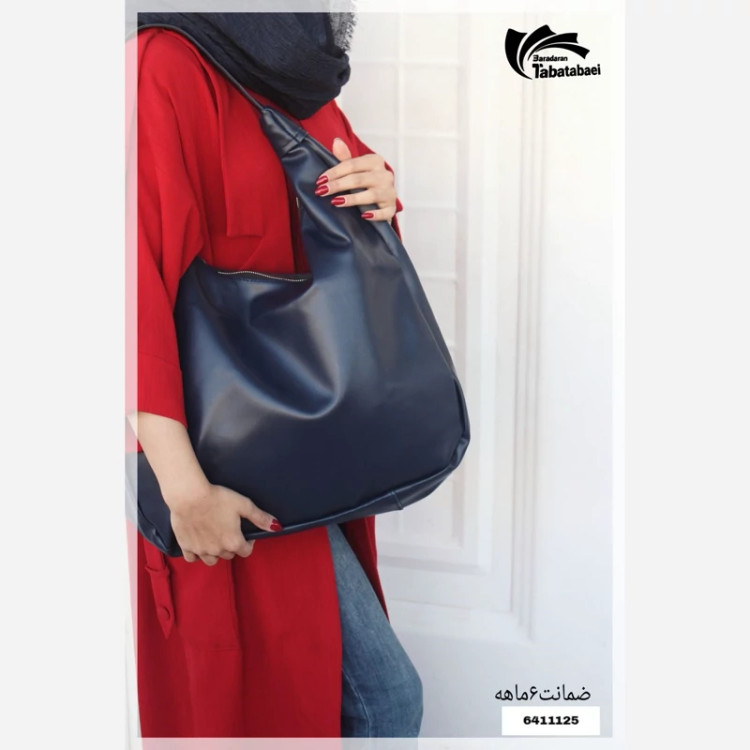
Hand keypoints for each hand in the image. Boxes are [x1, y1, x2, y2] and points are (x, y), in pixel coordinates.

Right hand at [166, 482, 282, 565]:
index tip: (245, 532)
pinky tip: (199, 543)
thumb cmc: (218, 498)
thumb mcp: (243, 505)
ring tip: (215, 538)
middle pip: (229, 555)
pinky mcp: (186, 546)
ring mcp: (201, 550)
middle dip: (232, 546)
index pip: (246, 551)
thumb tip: (276, 527)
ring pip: (212, 560)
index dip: (248, 542)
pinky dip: (197, 554)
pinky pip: (192, 558)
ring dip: (216, 552)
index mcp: (233, 542)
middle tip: (229, 530)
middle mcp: (217, 550)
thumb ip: (260, 518)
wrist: (189, 496)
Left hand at [315, 137, 398, 222]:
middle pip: (358, 179)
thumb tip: (336, 142)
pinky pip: (385, 212)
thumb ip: (346, 158)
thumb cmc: (366, 182)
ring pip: (370, 195)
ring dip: (351, 199)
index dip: (334, 172)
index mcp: (375, 161)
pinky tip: (363, 215)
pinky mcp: (391, 208)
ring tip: (335, 202)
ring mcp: (389, 192)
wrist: (383, 198)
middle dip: (338, 185)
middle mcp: (385, 175)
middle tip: (321, 191)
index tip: (320, 181)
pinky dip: (375, 214)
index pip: (352, 165)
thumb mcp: (357, 168)